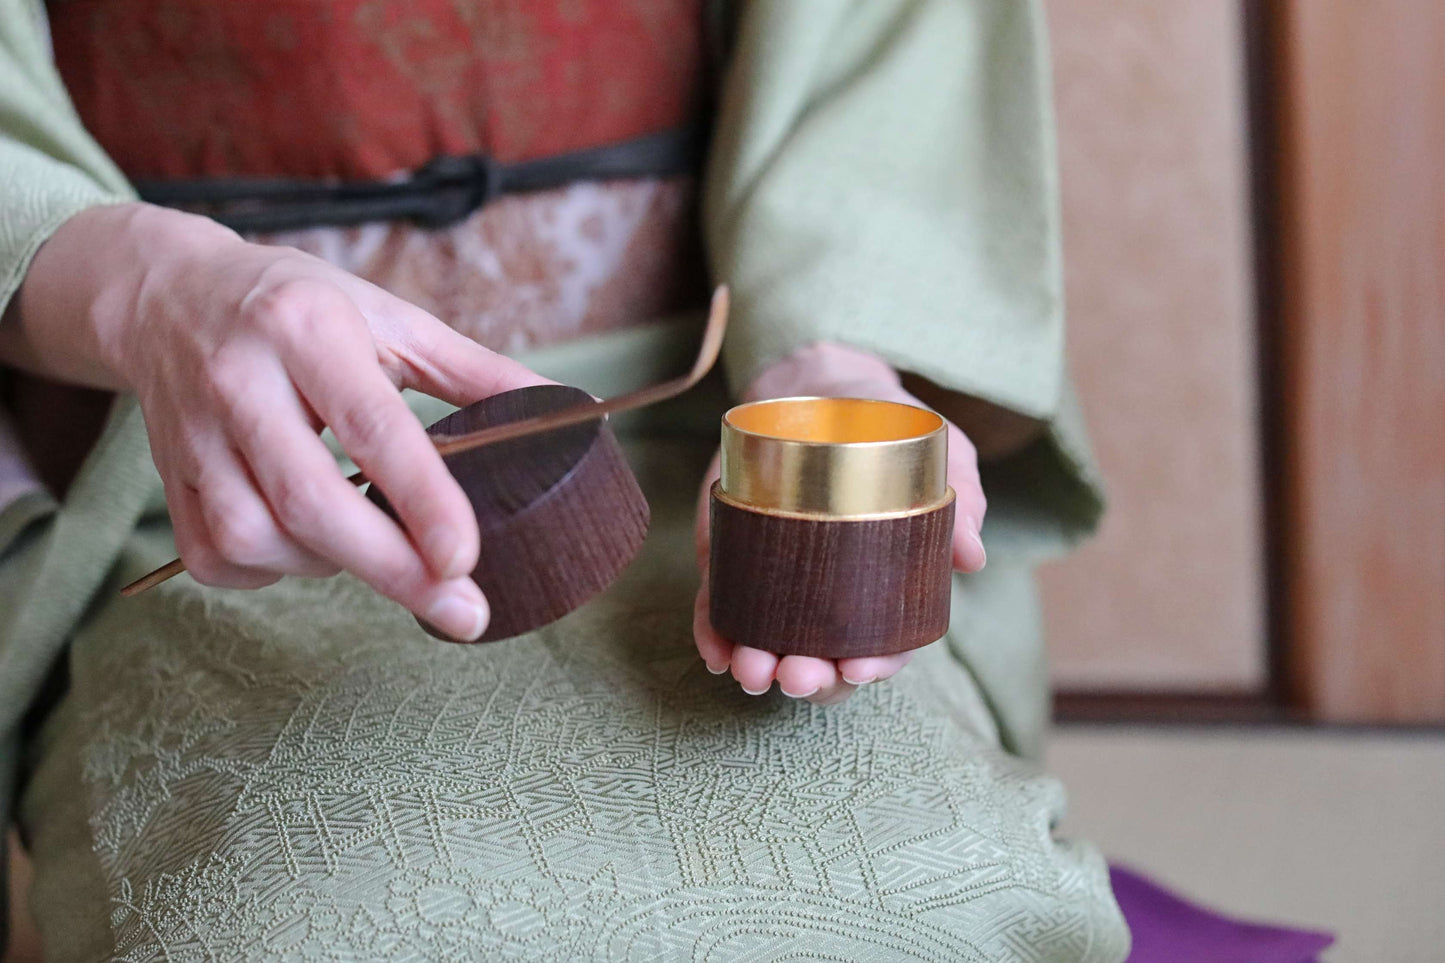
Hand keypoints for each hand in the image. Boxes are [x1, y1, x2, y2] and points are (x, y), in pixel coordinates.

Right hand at [6, 203, 548, 638]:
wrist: (169, 297)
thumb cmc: (302, 308)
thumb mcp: (392, 317)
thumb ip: (476, 372)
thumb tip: (567, 412)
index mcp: (307, 327)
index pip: (370, 425)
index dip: (421, 498)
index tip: (466, 559)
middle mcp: (239, 379)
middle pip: (309, 498)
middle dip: (392, 567)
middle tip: (463, 610)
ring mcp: (192, 433)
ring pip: (256, 536)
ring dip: (330, 564)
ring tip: (374, 544)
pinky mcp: (165, 479)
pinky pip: (218, 557)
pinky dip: (274, 571)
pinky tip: (307, 544)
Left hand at [692, 343, 987, 703]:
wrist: (823, 383)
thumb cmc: (889, 426)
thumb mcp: (938, 452)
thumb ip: (961, 498)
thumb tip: (972, 557)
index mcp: (880, 586)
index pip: (881, 645)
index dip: (874, 666)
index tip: (862, 667)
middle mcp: (826, 595)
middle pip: (821, 658)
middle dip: (810, 678)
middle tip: (800, 675)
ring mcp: (775, 579)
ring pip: (765, 641)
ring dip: (756, 666)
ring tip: (752, 669)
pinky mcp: (731, 554)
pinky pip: (719, 604)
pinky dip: (714, 632)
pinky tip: (716, 649)